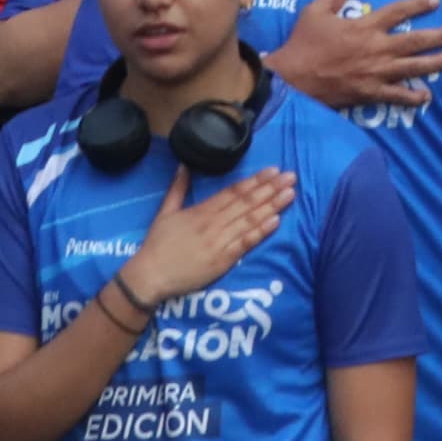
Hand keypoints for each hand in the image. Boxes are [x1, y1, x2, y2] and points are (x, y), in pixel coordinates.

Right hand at [116, 163, 297, 310]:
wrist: (150, 275)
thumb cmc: (157, 244)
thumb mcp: (165, 212)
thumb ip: (177, 188)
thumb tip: (183, 165)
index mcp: (201, 210)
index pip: (234, 192)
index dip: (255, 181)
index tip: (273, 171)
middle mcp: (213, 223)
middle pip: (246, 203)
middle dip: (270, 189)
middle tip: (291, 177)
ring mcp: (219, 242)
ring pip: (250, 220)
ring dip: (272, 206)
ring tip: (290, 195)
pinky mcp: (222, 261)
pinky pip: (244, 244)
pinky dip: (260, 232)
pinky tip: (276, 222)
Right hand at [269, 0, 441, 109]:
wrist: (292, 79)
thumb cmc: (303, 43)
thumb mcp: (317, 11)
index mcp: (365, 27)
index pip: (398, 12)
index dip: (419, 4)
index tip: (436, 0)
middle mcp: (376, 49)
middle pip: (415, 41)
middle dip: (439, 36)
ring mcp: (375, 73)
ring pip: (412, 67)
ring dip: (435, 63)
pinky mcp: (369, 93)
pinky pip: (396, 95)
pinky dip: (413, 96)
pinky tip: (427, 96)